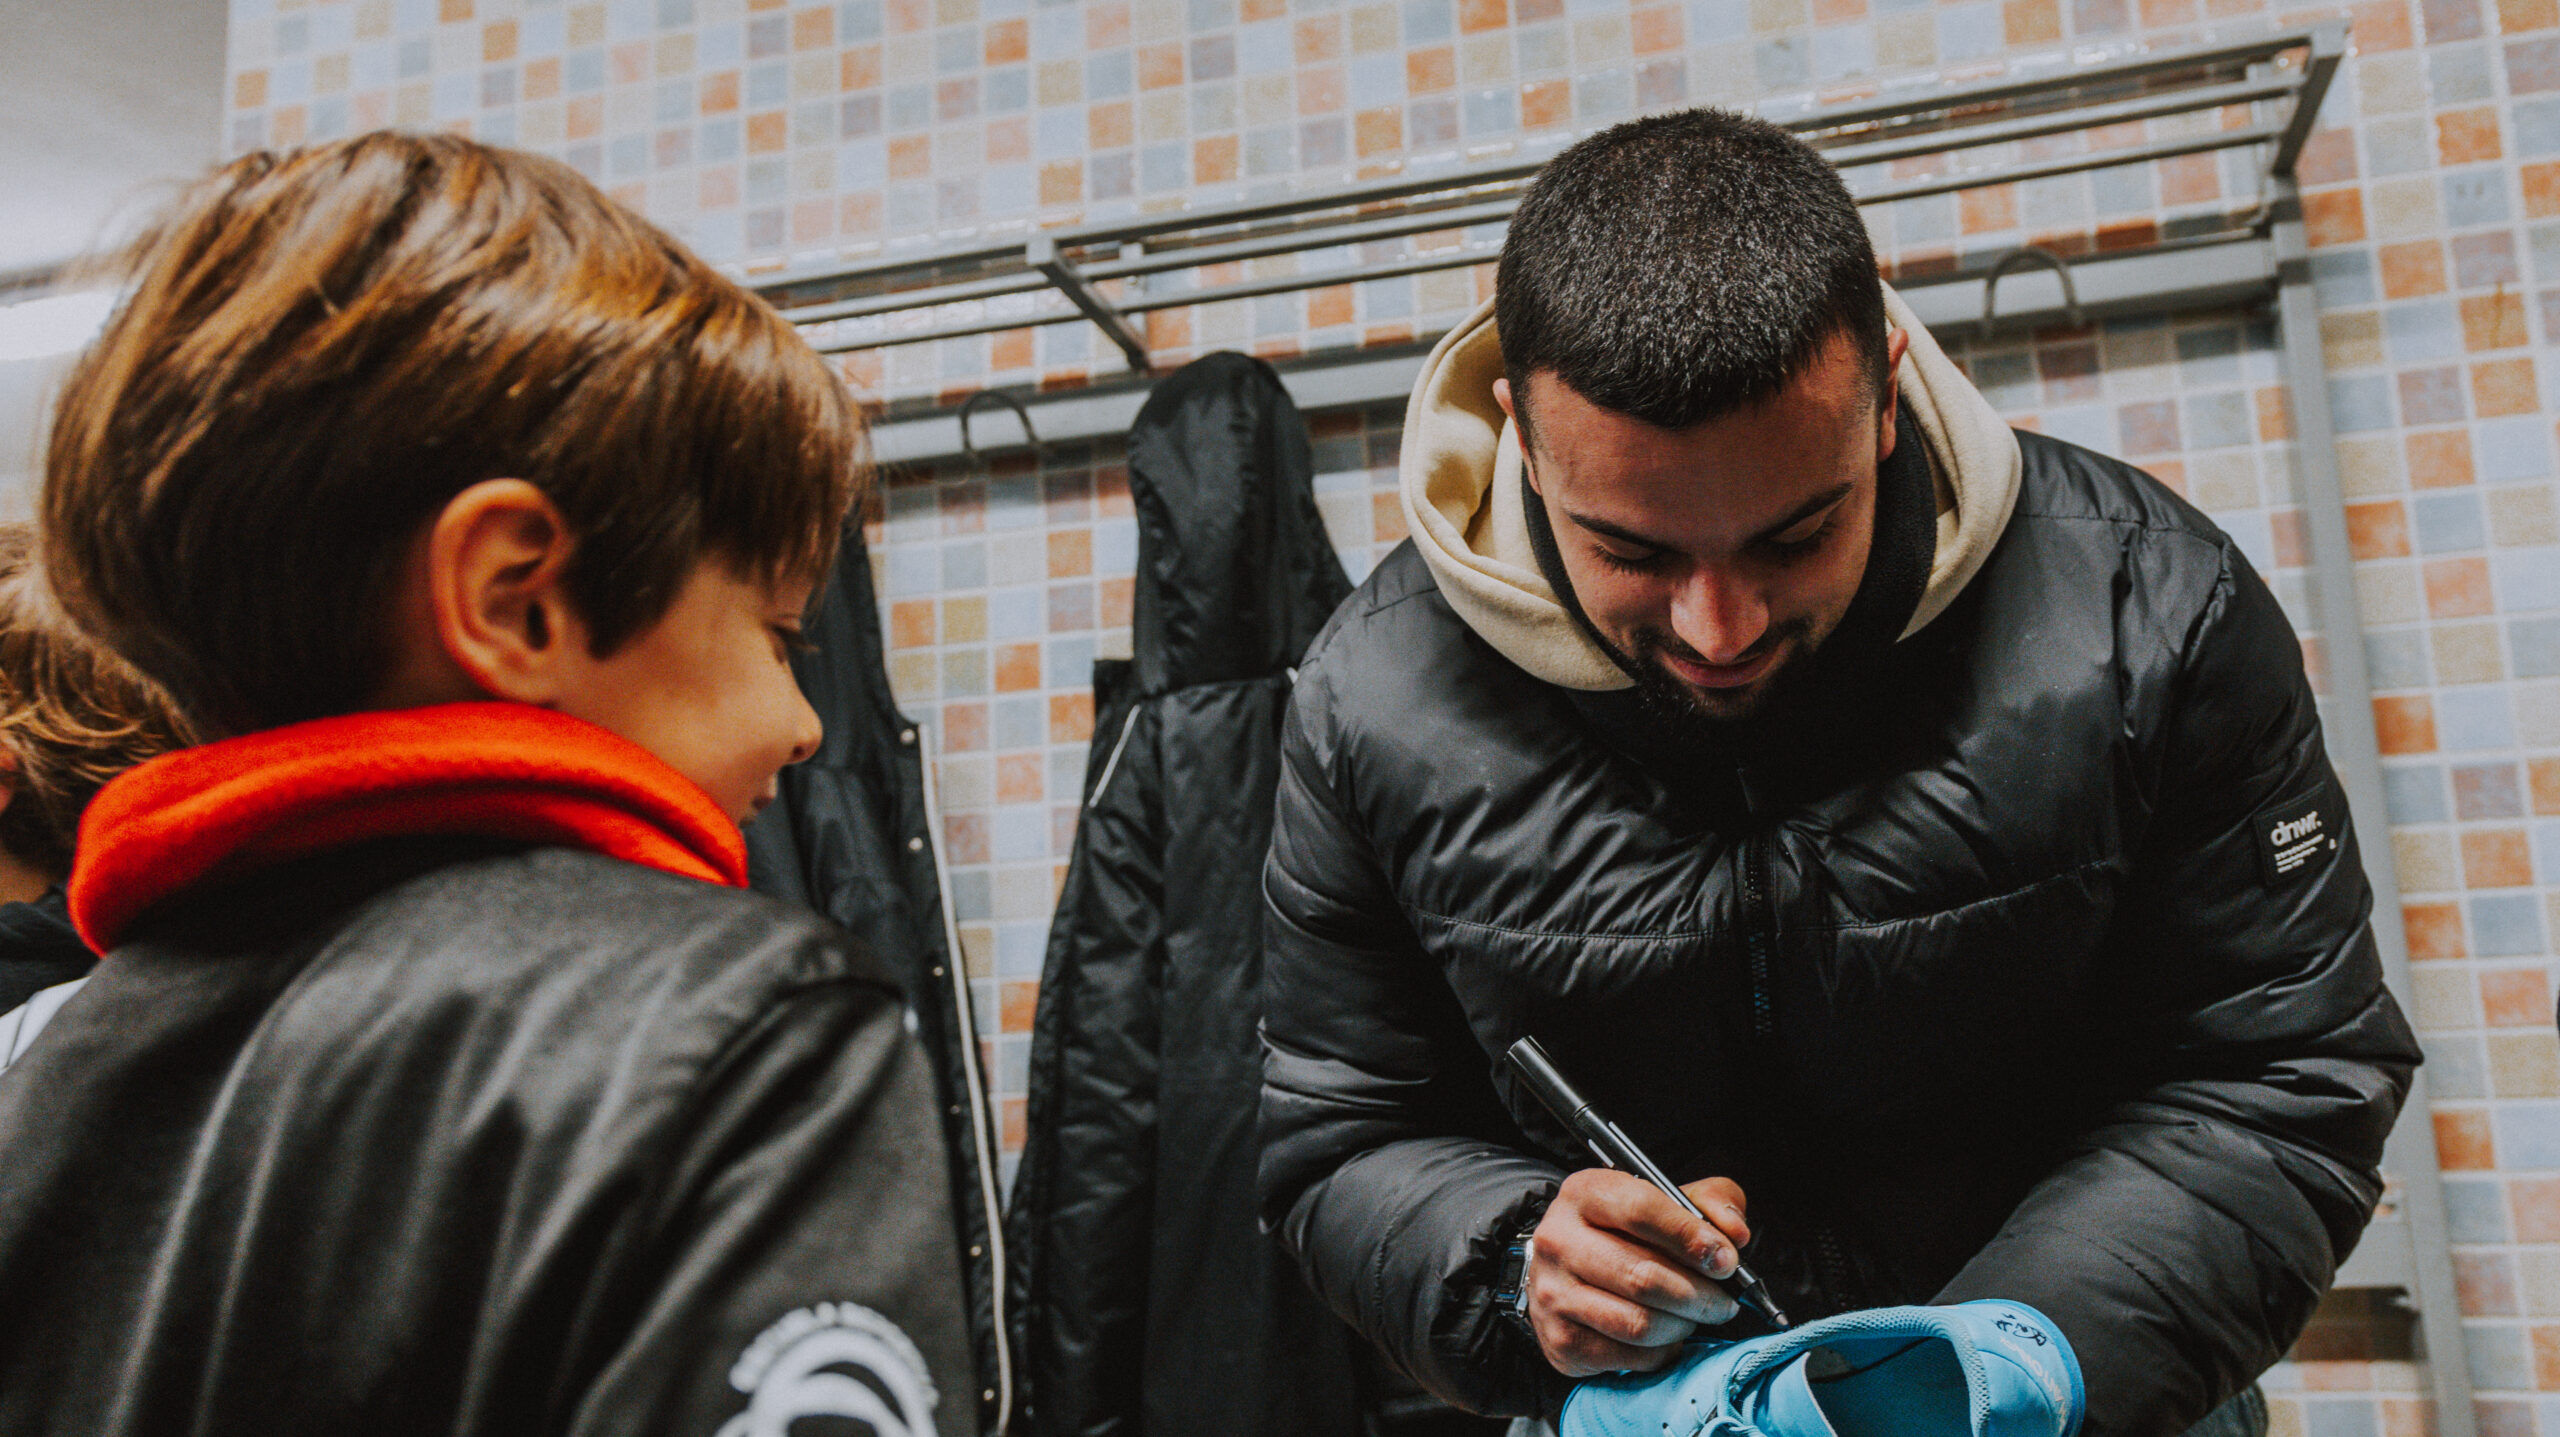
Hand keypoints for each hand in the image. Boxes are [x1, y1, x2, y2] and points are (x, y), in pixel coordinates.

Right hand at [1524, 1169, 1750, 1377]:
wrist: (1568, 1271)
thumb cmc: (1625, 1233)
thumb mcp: (1666, 1200)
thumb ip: (1710, 1201)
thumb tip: (1735, 1234)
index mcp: (1585, 1193)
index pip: (1640, 1210)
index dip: (1690, 1237)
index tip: (1724, 1260)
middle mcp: (1558, 1240)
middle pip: (1642, 1276)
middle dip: (1699, 1295)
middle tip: (1724, 1301)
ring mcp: (1554, 1293)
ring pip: (1638, 1323)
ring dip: (1683, 1325)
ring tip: (1695, 1316)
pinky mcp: (1561, 1340)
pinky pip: (1630, 1356)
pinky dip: (1663, 1351)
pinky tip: (1667, 1335)